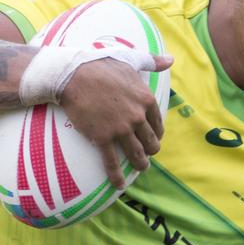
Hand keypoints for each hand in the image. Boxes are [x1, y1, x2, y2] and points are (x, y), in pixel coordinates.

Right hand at [59, 53, 173, 187]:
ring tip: (141, 169)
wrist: (73, 75)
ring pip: (137, 155)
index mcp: (145, 99)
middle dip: (151, 151)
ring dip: (141, 165)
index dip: (156, 134)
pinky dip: (117, 176)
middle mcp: (137, 116)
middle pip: (151, 142)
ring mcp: (121, 129)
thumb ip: (152, 62)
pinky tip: (120, 184)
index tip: (152, 138)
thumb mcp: (131, 59)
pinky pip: (113, 163)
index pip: (157, 123)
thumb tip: (170, 59)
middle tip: (146, 155)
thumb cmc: (101, 64)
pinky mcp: (103, 138)